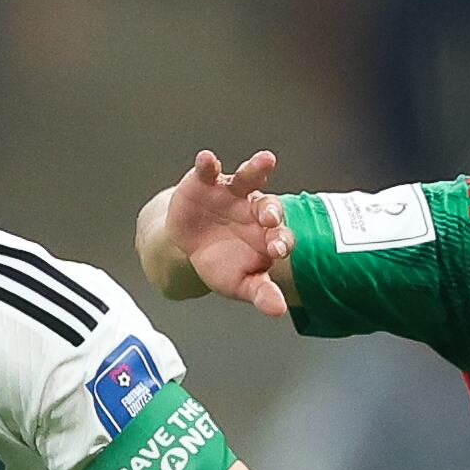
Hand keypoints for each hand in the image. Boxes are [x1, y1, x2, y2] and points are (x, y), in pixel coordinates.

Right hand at [157, 149, 292, 314]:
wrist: (187, 248)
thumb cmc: (221, 263)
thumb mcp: (239, 283)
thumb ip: (260, 293)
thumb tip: (279, 310)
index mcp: (269, 234)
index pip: (282, 236)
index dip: (281, 241)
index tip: (277, 249)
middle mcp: (255, 209)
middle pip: (270, 205)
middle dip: (271, 210)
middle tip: (269, 217)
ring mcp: (233, 192)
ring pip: (248, 178)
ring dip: (256, 169)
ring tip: (265, 161)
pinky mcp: (207, 182)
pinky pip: (209, 170)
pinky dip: (207, 163)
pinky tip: (206, 159)